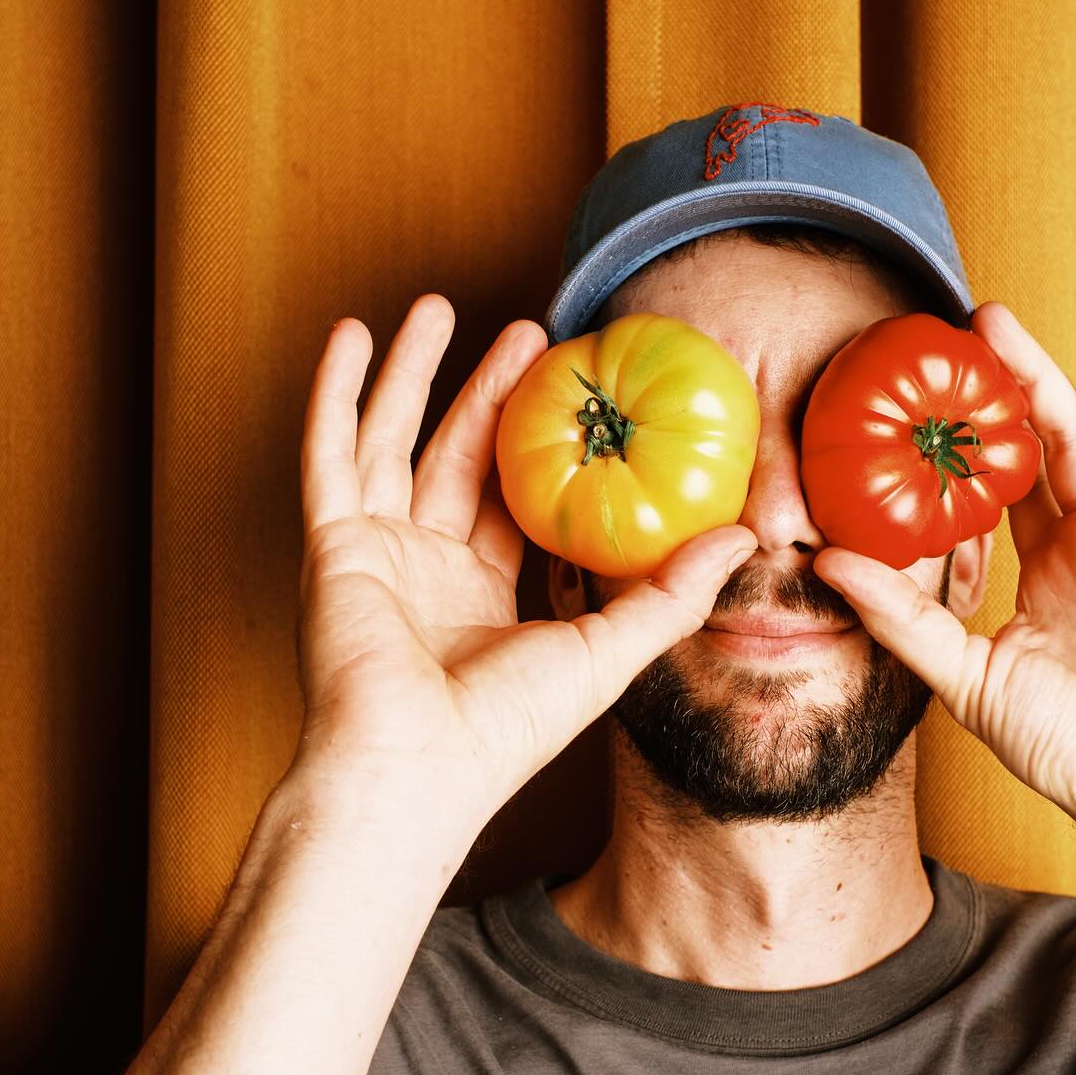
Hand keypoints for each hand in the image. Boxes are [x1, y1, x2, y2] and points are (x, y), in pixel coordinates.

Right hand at [290, 298, 755, 827]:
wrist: (414, 768)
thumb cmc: (504, 732)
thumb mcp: (607, 653)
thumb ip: (671, 594)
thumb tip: (746, 538)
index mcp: (485, 596)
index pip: (517, 501)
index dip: (545, 445)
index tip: (579, 389)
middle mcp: (427, 569)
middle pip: (461, 457)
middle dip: (491, 391)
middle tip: (532, 334)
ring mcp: (375, 554)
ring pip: (394, 440)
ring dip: (414, 373)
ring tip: (441, 306)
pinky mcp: (333, 546)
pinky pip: (329, 454)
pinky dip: (334, 394)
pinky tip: (351, 334)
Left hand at [812, 267, 1075, 855]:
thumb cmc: (1067, 748)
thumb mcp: (963, 676)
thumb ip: (901, 616)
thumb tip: (826, 562)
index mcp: (1046, 561)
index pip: (1002, 475)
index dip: (969, 427)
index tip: (927, 375)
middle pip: (1057, 431)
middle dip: (1026, 367)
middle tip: (984, 311)